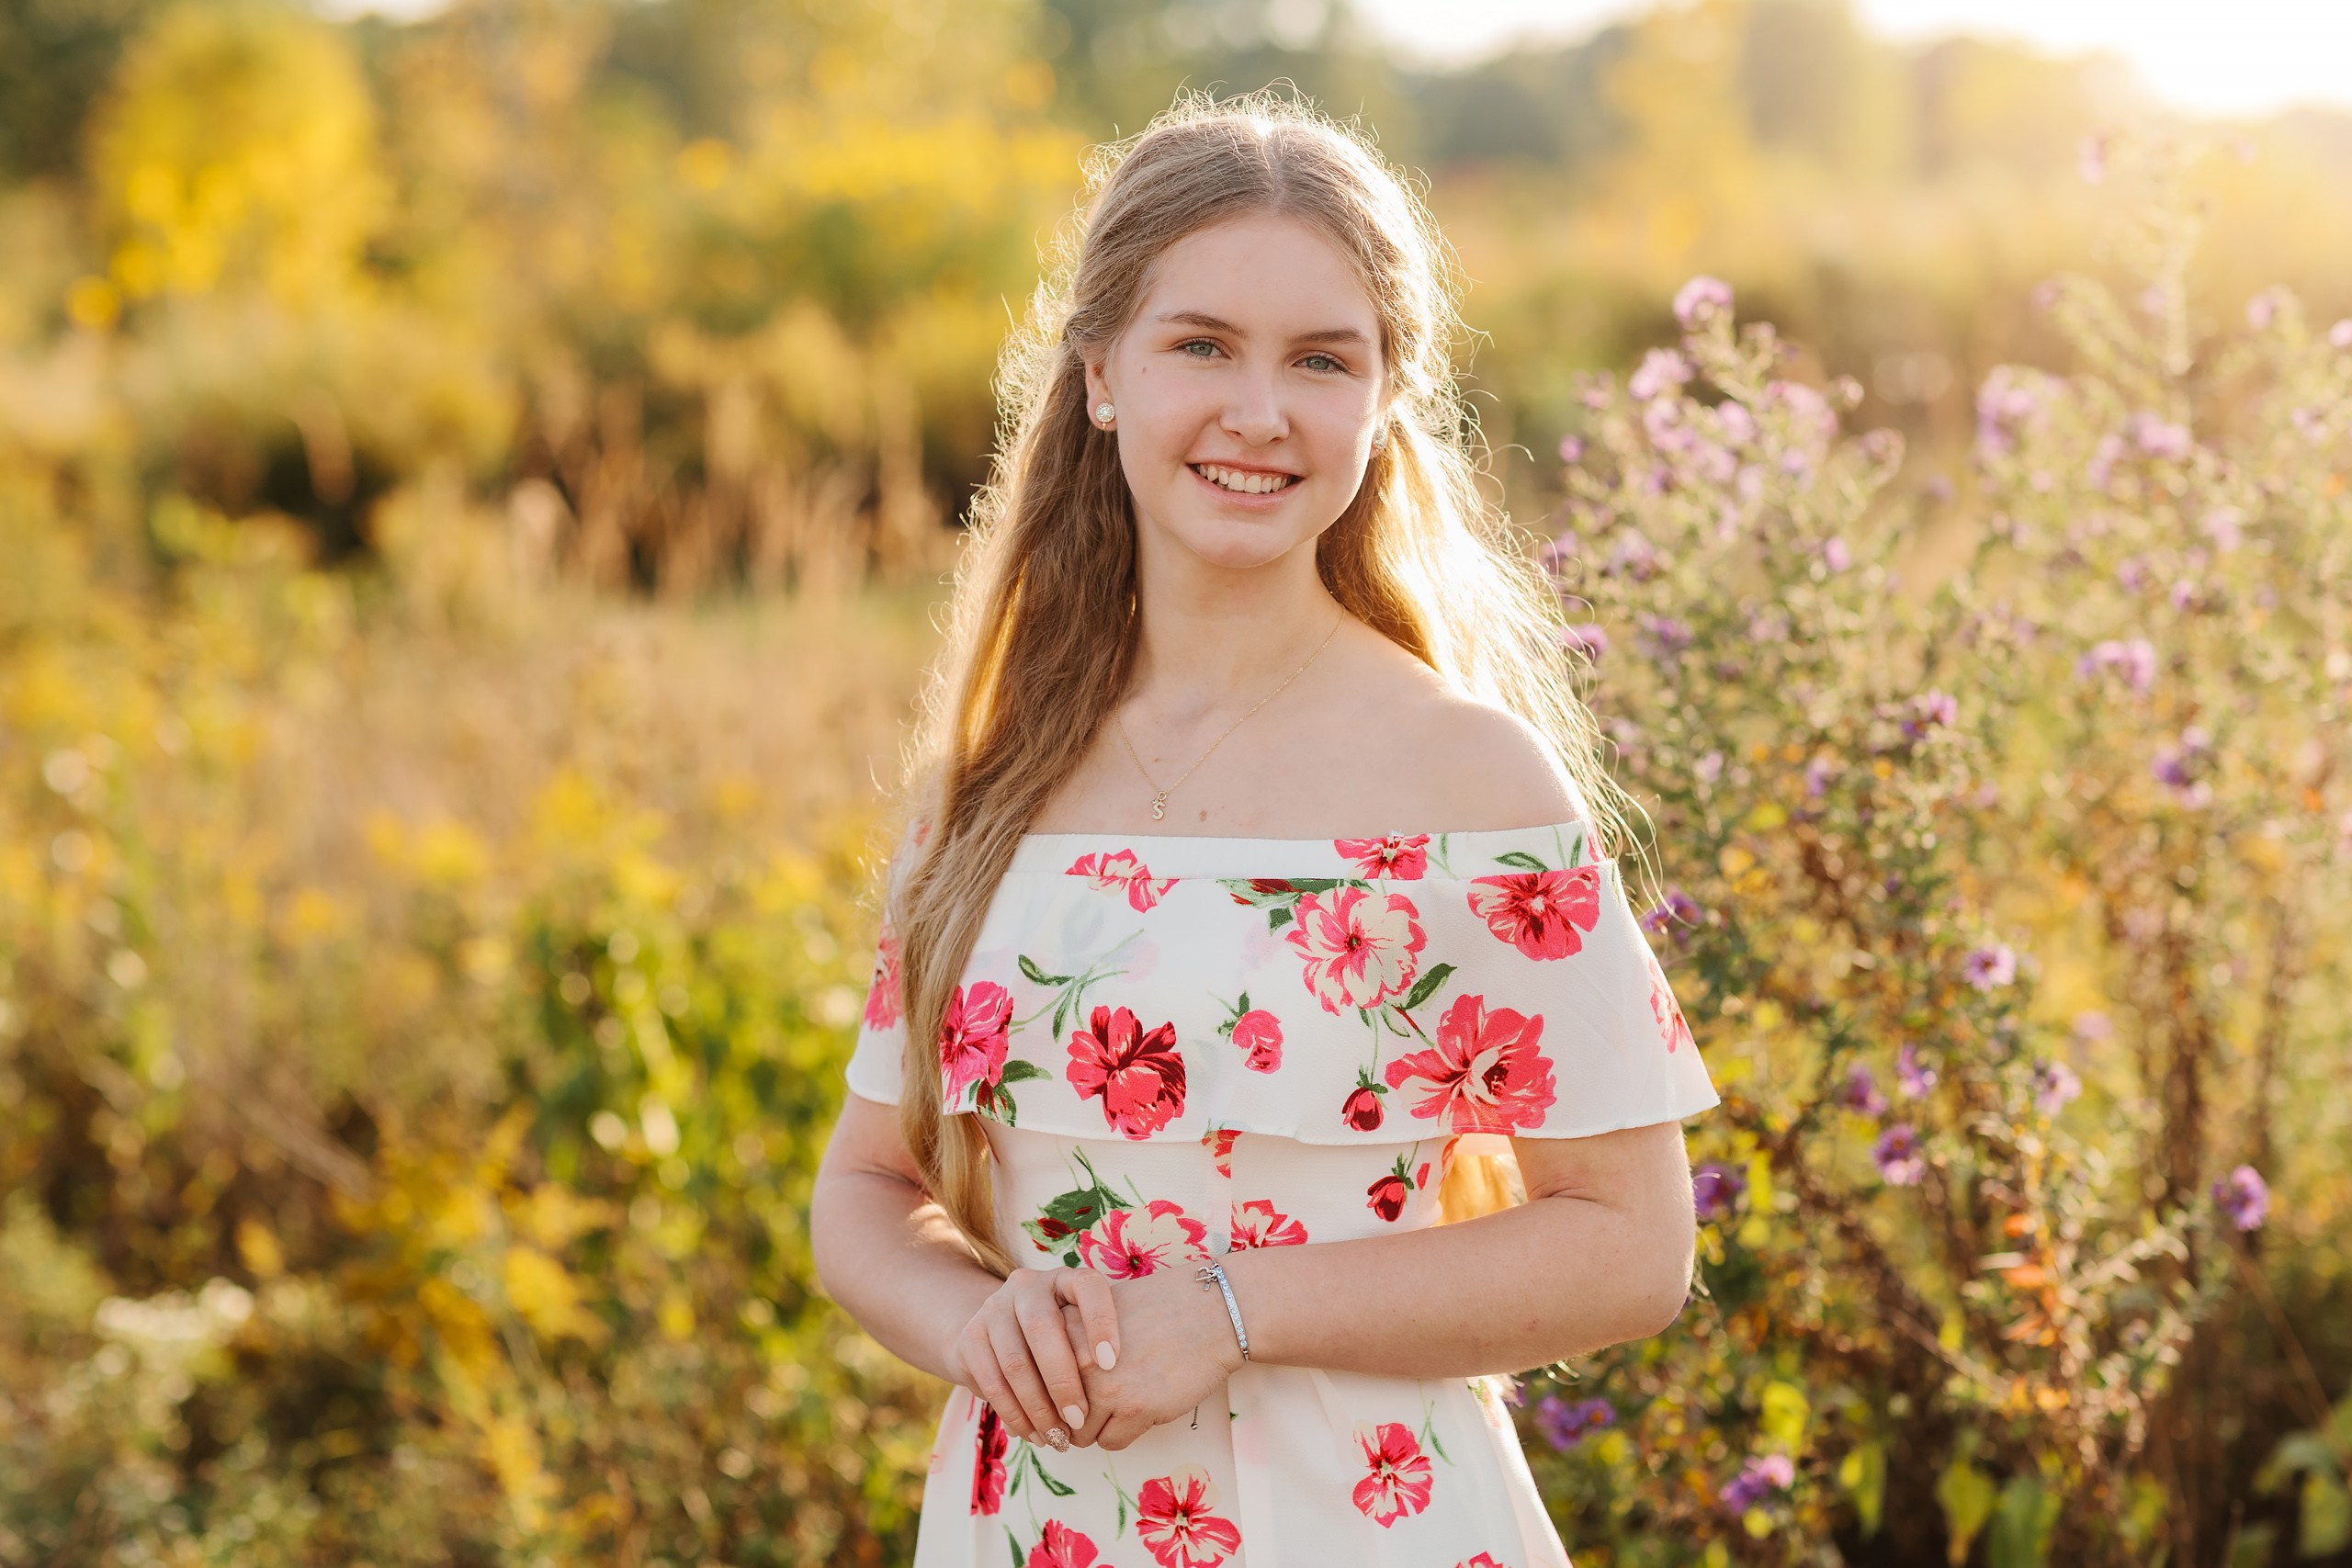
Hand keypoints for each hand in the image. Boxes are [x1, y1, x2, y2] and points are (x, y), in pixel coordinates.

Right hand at [946, 1267, 1120, 1452]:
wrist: (995, 1334)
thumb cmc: (1059, 1339)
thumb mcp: (1079, 1333)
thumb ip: (1096, 1351)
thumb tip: (1124, 1397)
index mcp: (1063, 1278)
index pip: (1087, 1287)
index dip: (1100, 1321)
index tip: (1111, 1363)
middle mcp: (1026, 1286)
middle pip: (1043, 1329)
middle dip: (1063, 1381)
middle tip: (1079, 1420)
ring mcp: (993, 1309)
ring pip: (1015, 1362)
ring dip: (1038, 1408)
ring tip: (1057, 1438)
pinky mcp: (970, 1338)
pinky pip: (992, 1382)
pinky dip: (1015, 1414)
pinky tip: (1032, 1434)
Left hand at [1059, 1261, 1245, 1451]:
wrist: (1210, 1313)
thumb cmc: (1156, 1311)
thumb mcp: (1098, 1312)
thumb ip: (1066, 1342)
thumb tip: (1042, 1392)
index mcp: (1064, 1331)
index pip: (1034, 1382)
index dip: (1048, 1395)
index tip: (1061, 1401)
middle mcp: (1077, 1360)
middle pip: (1053, 1412)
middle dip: (1069, 1418)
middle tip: (1089, 1411)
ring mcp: (1106, 1386)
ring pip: (1079, 1434)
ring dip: (1096, 1427)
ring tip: (1121, 1403)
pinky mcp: (1135, 1408)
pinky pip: (1110, 1442)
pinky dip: (1122, 1432)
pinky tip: (1141, 1408)